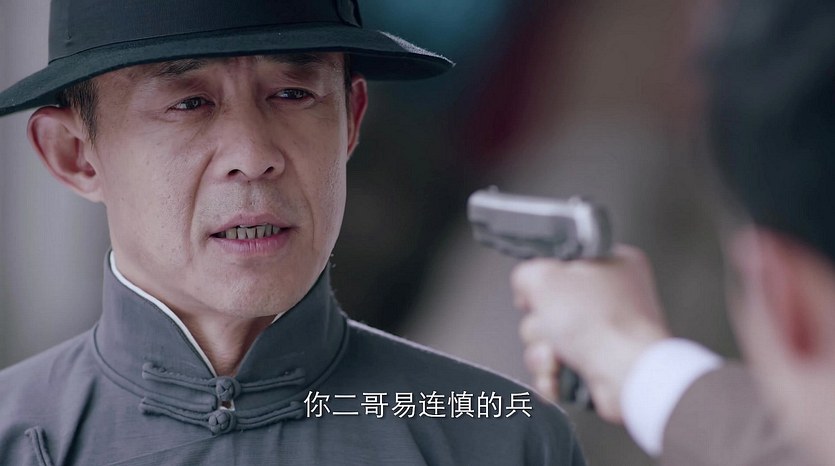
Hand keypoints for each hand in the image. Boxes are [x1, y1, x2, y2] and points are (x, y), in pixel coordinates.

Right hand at [511, 245, 670, 421]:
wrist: (627, 374)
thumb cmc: (602, 324)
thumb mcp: (545, 277)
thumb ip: (527, 272)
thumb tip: (526, 286)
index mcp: (611, 264)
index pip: (559, 267)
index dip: (541, 284)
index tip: (537, 296)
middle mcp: (611, 298)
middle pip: (548, 308)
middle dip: (540, 327)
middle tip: (552, 328)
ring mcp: (607, 334)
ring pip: (549, 342)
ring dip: (542, 354)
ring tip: (558, 357)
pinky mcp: (600, 366)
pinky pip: (560, 368)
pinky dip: (553, 376)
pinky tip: (558, 376)